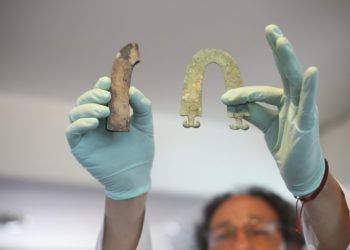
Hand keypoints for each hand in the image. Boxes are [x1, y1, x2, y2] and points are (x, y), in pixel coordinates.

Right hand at [66, 77, 153, 199]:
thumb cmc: (139, 152)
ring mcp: (86, 133)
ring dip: (88, 107)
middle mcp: (95, 120)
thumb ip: (142, 107)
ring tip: (103, 111)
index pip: (100, 95)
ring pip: (76, 112)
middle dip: (94, 94)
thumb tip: (132, 90)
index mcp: (109, 114)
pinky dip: (80, 123)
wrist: (134, 176)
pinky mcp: (79, 146)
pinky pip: (73, 131)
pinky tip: (94, 122)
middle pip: (85, 100)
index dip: (101, 86)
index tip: (108, 82)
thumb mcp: (145, 126)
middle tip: (106, 96)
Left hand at [221, 24, 324, 196]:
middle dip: (278, 50)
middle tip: (270, 29)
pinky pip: (308, 102)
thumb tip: (232, 102)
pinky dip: (310, 86)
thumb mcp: (266, 126)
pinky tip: (310, 71)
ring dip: (288, 60)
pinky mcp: (308, 123)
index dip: (243, 94)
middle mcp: (296, 101)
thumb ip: (252, 112)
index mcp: (285, 102)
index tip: (225, 100)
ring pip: (294, 81)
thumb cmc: (286, 145)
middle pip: (286, 72)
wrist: (298, 171)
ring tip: (281, 41)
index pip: (262, 91)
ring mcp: (304, 110)